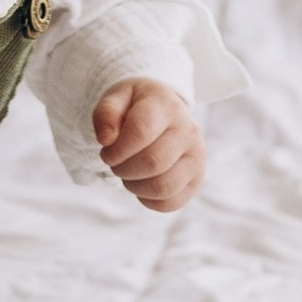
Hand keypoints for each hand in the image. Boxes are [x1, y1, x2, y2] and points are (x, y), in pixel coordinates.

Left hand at [91, 79, 205, 212]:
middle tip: (115, 162)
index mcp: (166, 106)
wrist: (165, 111)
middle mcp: (188, 130)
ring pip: (163, 187)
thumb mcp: (117, 98)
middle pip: (153, 162)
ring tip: (128, 173)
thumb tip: (106, 139)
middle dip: (123, 169)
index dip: (116, 149)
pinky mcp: (196, 180)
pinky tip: (141, 183)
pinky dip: (148, 199)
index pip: (141, 130)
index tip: (106, 151)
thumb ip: (106, 113)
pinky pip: (170, 203)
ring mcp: (196, 157)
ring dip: (134, 186)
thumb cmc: (136, 107)